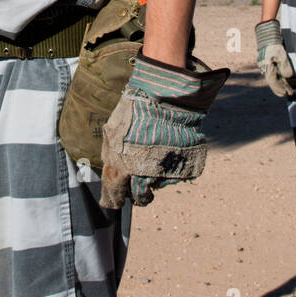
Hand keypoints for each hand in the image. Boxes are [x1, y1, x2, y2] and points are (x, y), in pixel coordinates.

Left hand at [99, 54, 229, 208]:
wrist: (166, 96)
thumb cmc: (136, 110)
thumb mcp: (114, 131)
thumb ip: (110, 155)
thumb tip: (110, 173)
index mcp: (123, 167)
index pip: (116, 194)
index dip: (115, 199)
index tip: (116, 200)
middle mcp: (144, 174)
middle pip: (140, 197)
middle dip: (139, 196)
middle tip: (139, 191)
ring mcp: (166, 170)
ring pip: (159, 185)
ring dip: (156, 178)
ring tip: (155, 159)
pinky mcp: (185, 165)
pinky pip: (177, 175)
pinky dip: (172, 169)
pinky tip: (168, 154)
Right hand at [255, 20, 295, 97]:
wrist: (267, 32)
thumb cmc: (274, 43)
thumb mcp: (281, 54)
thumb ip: (284, 66)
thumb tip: (288, 77)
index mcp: (266, 66)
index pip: (273, 81)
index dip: (279, 88)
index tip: (285, 94)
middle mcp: (265, 66)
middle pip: (273, 80)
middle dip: (281, 87)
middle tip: (289, 93)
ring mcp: (266, 62)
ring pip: (274, 75)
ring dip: (281, 82)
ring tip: (288, 87)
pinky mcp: (269, 58)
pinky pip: (274, 70)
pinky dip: (280, 75)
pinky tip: (284, 77)